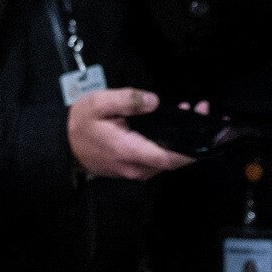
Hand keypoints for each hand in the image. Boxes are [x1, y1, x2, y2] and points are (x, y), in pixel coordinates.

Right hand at [67, 86, 190, 179]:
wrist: (63, 145)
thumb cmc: (81, 123)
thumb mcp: (100, 103)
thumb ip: (128, 100)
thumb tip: (154, 101)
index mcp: (129, 151)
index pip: (169, 157)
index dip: (192, 149)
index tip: (208, 132)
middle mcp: (136, 167)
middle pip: (173, 159)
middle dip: (192, 137)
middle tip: (202, 109)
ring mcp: (136, 171)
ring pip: (167, 160)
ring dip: (182, 139)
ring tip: (190, 111)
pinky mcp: (134, 169)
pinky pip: (158, 159)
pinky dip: (170, 143)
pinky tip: (173, 124)